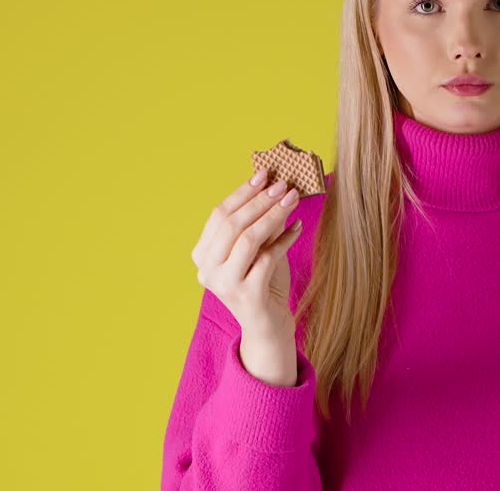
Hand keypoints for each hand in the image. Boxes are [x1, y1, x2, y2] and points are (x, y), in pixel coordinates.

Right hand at [192, 169, 303, 342]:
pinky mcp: (248, 295)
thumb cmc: (262, 282)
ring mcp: (225, 285)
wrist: (268, 326)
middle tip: (283, 185)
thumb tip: (273, 186)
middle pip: (232, 224)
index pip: (218, 215)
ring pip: (248, 239)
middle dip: (259, 200)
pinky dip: (285, 239)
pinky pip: (268, 257)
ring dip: (272, 215)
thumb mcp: (257, 249)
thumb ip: (259, 223)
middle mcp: (207, 271)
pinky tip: (297, 227)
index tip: (263, 174)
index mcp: (202, 256)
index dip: (241, 192)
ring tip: (292, 199)